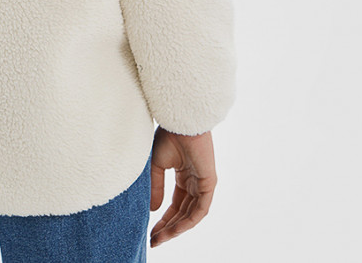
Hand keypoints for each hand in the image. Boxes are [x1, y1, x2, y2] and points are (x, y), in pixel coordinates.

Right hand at [149, 126, 216, 246]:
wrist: (180, 121)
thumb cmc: (169, 136)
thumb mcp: (157, 165)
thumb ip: (156, 187)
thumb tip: (152, 210)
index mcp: (184, 176)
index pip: (176, 205)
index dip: (164, 219)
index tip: (151, 232)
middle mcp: (195, 182)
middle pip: (183, 212)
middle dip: (169, 228)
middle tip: (155, 240)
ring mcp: (203, 183)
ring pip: (191, 214)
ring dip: (177, 228)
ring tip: (161, 238)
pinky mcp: (210, 182)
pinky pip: (200, 209)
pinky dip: (188, 221)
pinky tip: (175, 229)